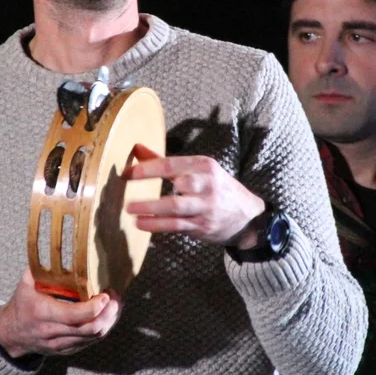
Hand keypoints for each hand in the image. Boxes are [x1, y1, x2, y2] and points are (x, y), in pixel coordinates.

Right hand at [0, 268, 121, 357]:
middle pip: (90, 328)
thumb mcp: (25, 283)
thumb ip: (40, 267)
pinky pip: (90, 341)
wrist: (10, 334)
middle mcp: (53, 331)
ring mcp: (61, 343)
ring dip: (109, 321)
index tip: (105, 294)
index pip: (75, 315)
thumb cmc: (21, 305)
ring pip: (94, 337)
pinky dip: (103, 328)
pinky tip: (107, 315)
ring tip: (116, 305)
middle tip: (116, 298)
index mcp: (44, 313)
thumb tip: (55, 247)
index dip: (95, 307)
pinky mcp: (67, 350)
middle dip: (109, 313)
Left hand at [124, 144, 265, 247]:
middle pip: (180, 181)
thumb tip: (137, 148)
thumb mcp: (198, 170)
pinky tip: (142, 223)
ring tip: (130, 209)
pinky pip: (177, 226)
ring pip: (177, 207)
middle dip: (153, 182)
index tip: (128, 172)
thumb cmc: (216, 188)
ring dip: (152, 208)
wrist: (248, 217)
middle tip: (127, 185)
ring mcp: (206, 207)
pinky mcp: (203, 226)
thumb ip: (165, 162)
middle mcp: (207, 185)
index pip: (173, 164)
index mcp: (204, 166)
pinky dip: (158, 225)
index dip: (149, 167)